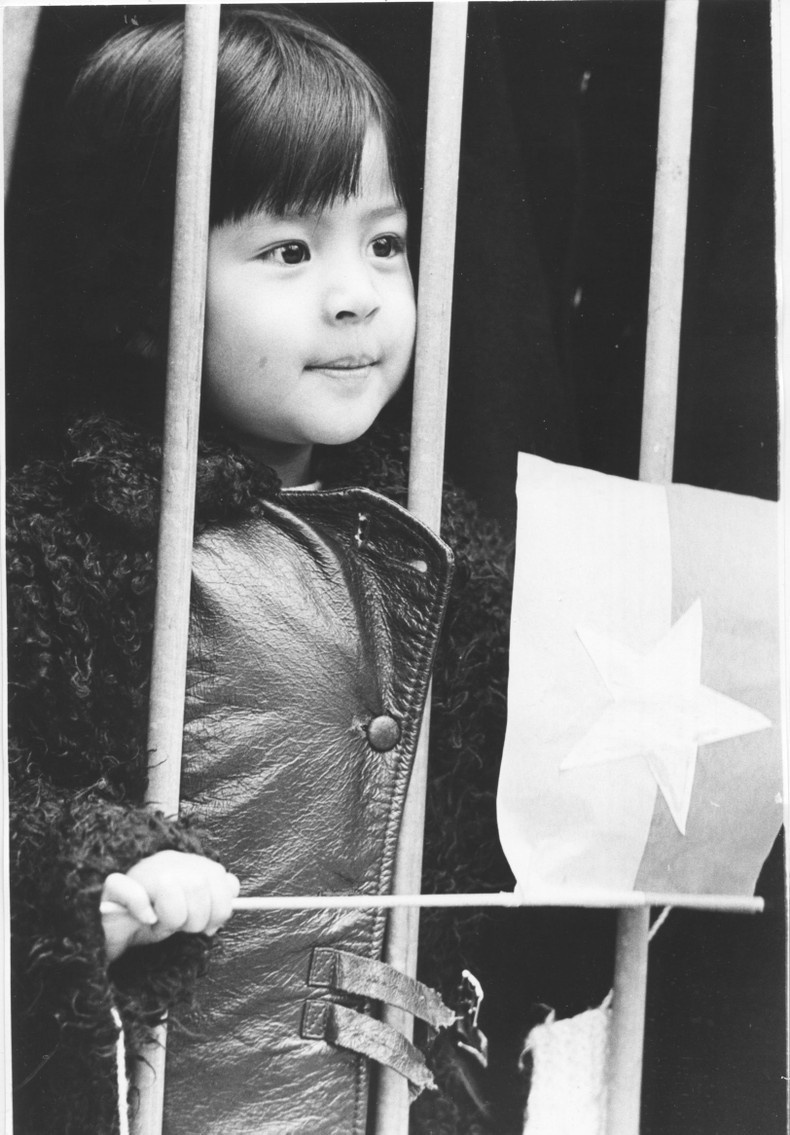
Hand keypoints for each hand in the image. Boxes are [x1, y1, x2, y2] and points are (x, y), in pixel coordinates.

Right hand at [101, 851, 239, 962]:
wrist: (114, 937)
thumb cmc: (154, 924)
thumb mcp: (192, 916)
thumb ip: (216, 902)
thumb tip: (231, 890)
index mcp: (189, 864)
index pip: (219, 877)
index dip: (219, 909)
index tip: (208, 926)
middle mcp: (166, 861)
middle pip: (198, 885)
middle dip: (195, 920)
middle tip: (180, 928)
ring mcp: (139, 871)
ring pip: (169, 888)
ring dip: (169, 920)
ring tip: (158, 924)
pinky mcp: (113, 887)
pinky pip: (133, 893)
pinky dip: (141, 911)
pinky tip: (143, 919)